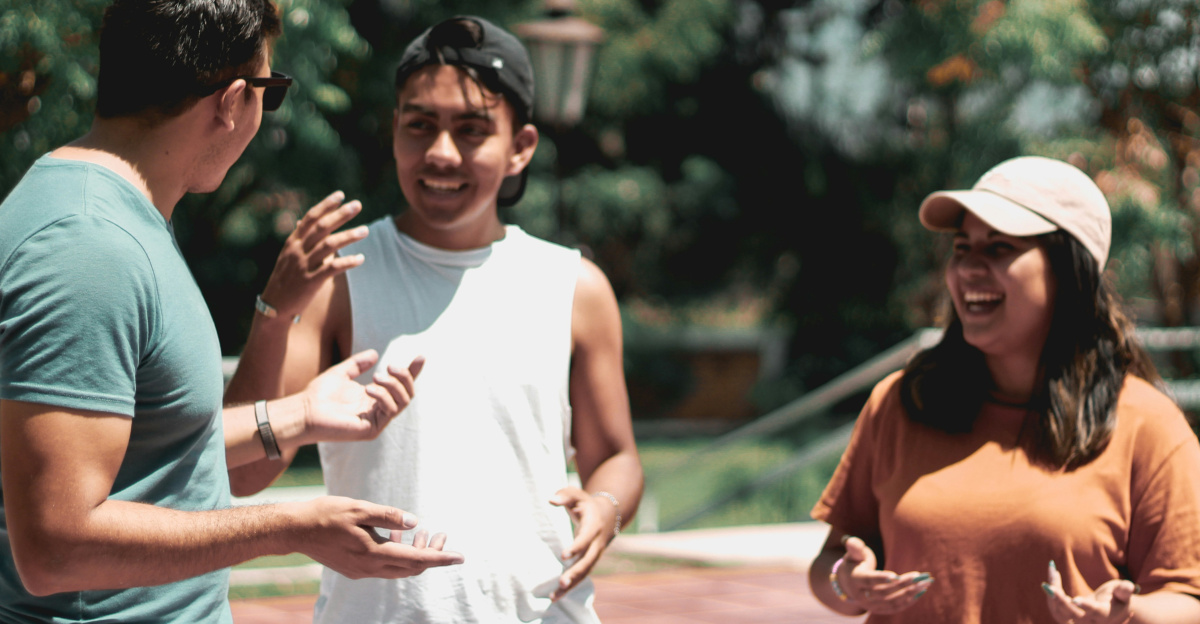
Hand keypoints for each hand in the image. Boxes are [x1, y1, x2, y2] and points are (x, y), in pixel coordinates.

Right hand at [259, 191, 367, 319]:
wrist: (274, 306)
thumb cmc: (286, 279)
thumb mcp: (289, 256)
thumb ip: (300, 240)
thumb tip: (304, 223)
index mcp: (293, 242)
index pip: (310, 218)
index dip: (325, 205)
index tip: (341, 194)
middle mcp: (298, 250)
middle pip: (321, 227)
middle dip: (340, 214)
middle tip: (357, 205)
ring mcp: (304, 265)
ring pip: (329, 245)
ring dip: (348, 236)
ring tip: (365, 230)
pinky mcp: (311, 281)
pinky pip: (332, 269)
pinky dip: (347, 262)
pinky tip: (361, 258)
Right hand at [289, 496, 462, 579]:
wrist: (295, 529)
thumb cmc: (325, 514)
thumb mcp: (359, 508)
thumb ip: (388, 515)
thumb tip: (414, 521)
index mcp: (373, 554)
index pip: (416, 560)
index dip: (440, 558)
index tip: (460, 556)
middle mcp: (369, 568)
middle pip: (411, 568)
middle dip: (431, 554)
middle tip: (442, 534)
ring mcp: (361, 571)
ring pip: (399, 569)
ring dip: (415, 554)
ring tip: (424, 532)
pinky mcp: (354, 568)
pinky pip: (385, 566)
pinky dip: (399, 554)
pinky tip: (400, 536)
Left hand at [299, 349, 422, 444]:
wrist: (305, 411)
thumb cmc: (318, 395)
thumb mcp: (342, 373)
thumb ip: (358, 364)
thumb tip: (375, 354)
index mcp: (373, 398)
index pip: (400, 385)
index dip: (412, 372)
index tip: (421, 357)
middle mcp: (378, 410)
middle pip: (407, 393)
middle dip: (405, 377)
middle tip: (390, 367)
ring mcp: (377, 421)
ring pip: (403, 401)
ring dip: (394, 386)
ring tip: (377, 377)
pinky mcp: (372, 429)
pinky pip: (390, 411)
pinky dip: (384, 396)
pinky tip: (369, 390)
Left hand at [549, 487, 617, 600]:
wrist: (607, 515)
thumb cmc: (585, 503)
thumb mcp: (577, 494)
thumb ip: (564, 495)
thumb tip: (551, 500)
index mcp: (594, 526)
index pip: (586, 538)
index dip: (576, 546)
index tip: (563, 555)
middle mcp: (596, 543)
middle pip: (588, 561)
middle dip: (576, 573)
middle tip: (562, 583)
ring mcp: (594, 555)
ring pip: (585, 573)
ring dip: (572, 585)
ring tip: (554, 597)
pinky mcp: (589, 562)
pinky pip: (581, 576)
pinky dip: (570, 587)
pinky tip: (555, 597)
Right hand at [836, 536, 933, 613]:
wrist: (848, 583)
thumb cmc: (855, 564)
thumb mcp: (853, 555)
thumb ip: (854, 547)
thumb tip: (851, 540)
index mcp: (855, 580)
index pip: (869, 580)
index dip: (881, 578)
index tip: (896, 575)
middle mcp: (862, 596)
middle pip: (884, 592)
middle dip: (902, 585)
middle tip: (918, 576)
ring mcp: (870, 605)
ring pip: (892, 602)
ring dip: (910, 593)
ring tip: (924, 583)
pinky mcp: (879, 610)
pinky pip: (895, 608)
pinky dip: (909, 601)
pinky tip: (920, 592)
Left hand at [1043, 560, 1135, 623]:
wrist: (1108, 610)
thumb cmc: (1117, 598)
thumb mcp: (1123, 593)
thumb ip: (1124, 590)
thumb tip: (1130, 586)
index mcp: (1106, 615)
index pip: (1095, 612)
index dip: (1086, 607)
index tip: (1075, 599)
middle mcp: (1091, 622)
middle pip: (1073, 615)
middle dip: (1060, 601)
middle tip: (1050, 585)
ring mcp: (1077, 622)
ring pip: (1060, 613)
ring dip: (1053, 594)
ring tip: (1053, 572)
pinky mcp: (1067, 618)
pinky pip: (1055, 609)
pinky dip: (1051, 594)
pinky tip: (1053, 575)